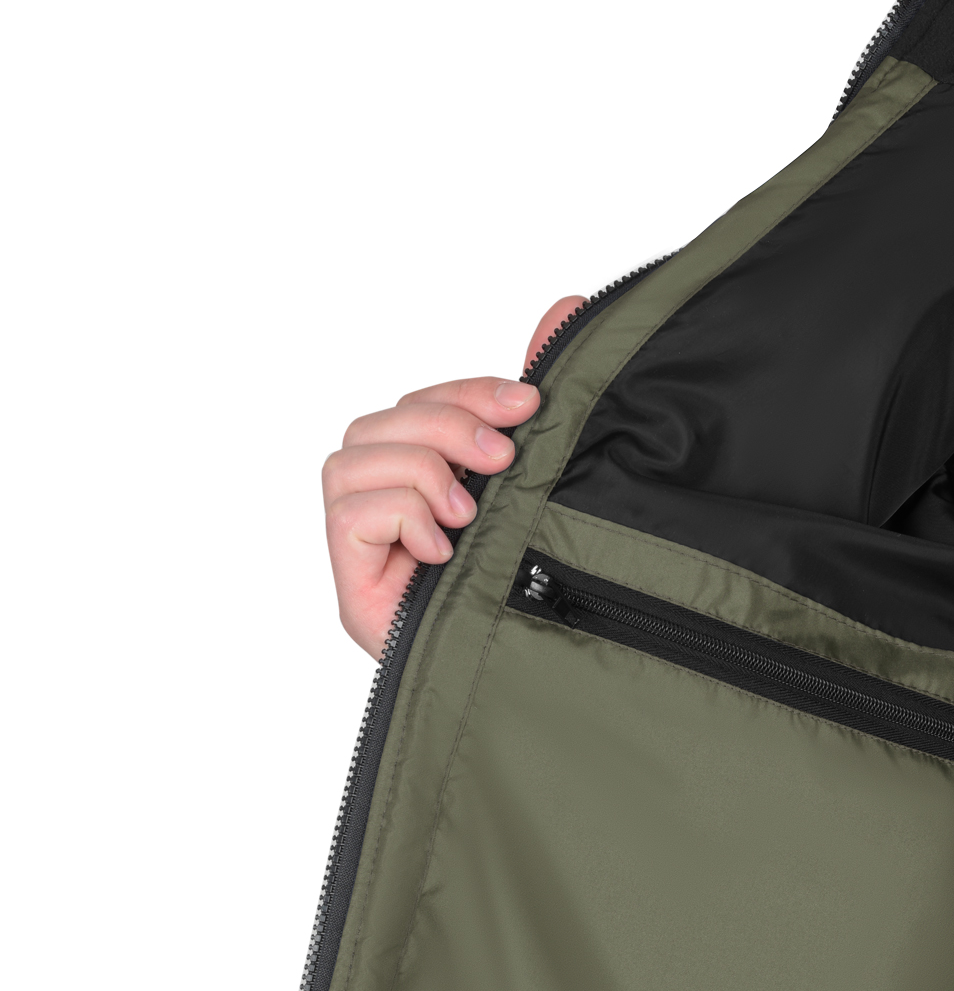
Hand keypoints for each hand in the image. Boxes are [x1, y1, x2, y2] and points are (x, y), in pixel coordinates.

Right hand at [324, 295, 585, 656]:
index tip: (529, 401)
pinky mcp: (351, 581)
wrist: (528, 684)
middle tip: (501, 461)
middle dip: (446, 426)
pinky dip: (402, 516)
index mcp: (427, 476)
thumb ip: (534, 407)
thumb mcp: (538, 484)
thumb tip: (566, 306)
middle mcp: (386, 503)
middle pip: (383, 421)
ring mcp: (362, 544)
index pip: (420, 402)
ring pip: (356, 459)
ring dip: (423, 474)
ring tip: (469, 515)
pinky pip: (350, 512)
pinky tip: (443, 550)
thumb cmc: (530, 588)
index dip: (468, 390)